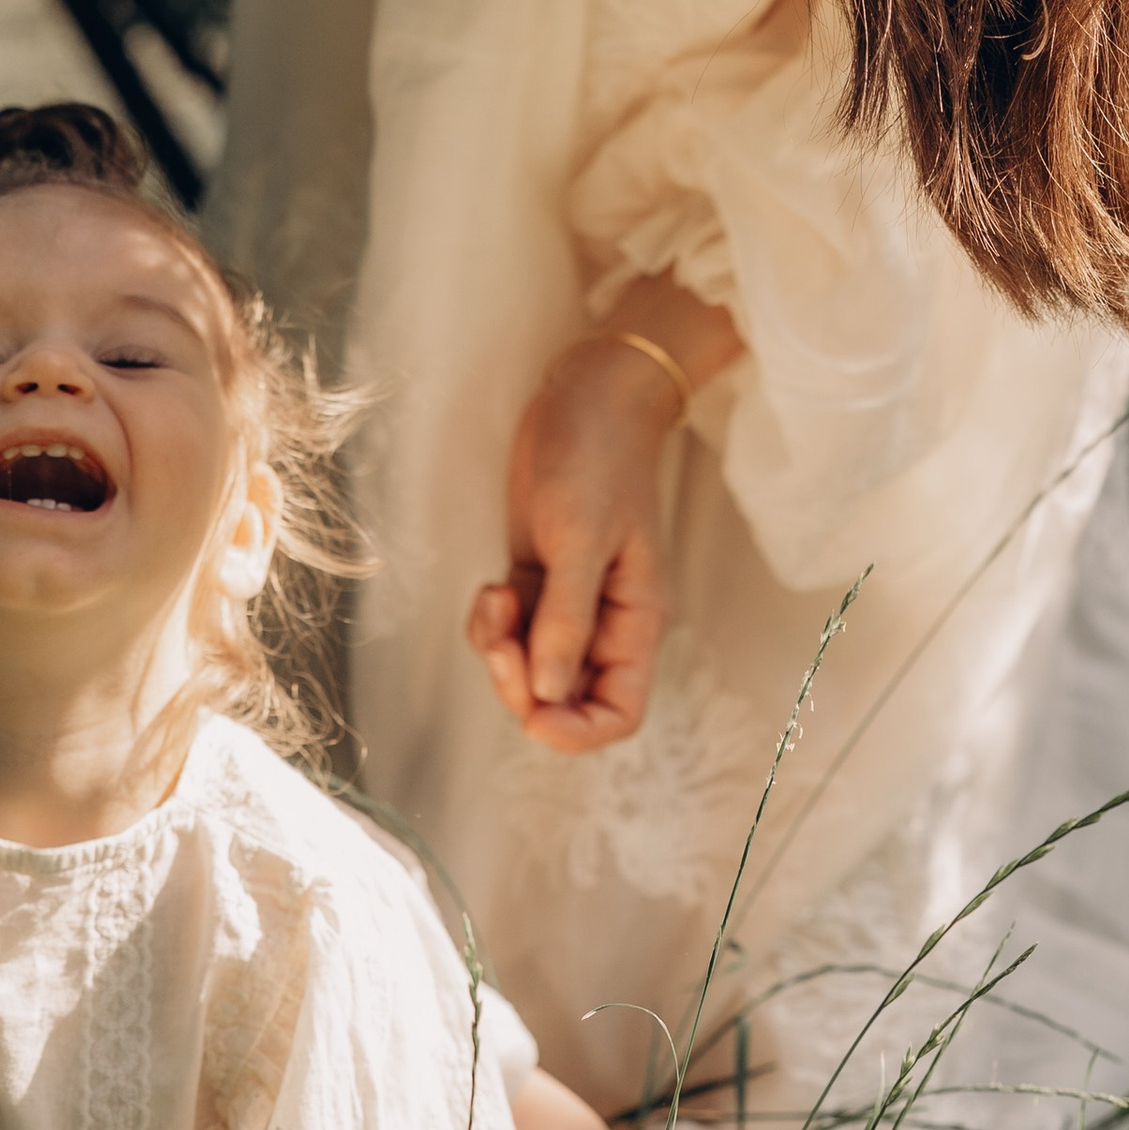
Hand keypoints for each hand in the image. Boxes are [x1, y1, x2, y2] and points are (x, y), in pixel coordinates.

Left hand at [466, 338, 684, 753]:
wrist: (588, 397)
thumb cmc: (597, 460)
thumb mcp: (580, 539)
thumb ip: (565, 621)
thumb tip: (547, 694)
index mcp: (636, 622)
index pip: (619, 712)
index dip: (577, 732)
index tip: (533, 713)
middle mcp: (606, 623)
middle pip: (565, 699)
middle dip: (523, 687)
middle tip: (501, 643)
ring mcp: (569, 604)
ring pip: (529, 668)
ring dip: (501, 651)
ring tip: (495, 597)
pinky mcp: (537, 581)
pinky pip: (509, 632)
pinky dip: (491, 624)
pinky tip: (492, 585)